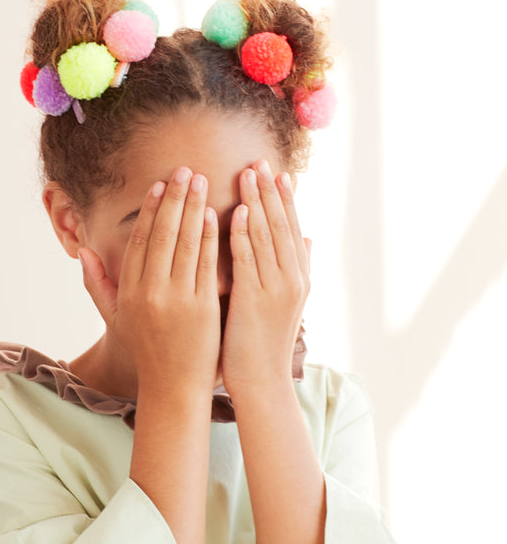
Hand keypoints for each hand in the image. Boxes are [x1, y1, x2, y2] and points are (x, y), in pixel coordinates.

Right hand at [79, 168, 220, 392]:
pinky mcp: (203, 308)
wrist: (174, 387)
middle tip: (184, 170)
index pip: (139, 241)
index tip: (158, 184)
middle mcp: (150, 293)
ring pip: (185, 244)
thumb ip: (97, 284)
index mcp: (129, 292)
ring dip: (193, 209)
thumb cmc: (146, 350)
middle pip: (161, 235)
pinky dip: (210, 237)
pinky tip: (215, 214)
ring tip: (200, 181)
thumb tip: (82, 250)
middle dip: (174, 198)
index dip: (149, 210)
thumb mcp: (115, 319)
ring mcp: (177, 300)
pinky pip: (206, 265)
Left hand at [221, 159, 309, 393]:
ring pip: (267, 236)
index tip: (278, 172)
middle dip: (270, 191)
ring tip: (247, 174)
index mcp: (300, 277)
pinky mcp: (255, 300)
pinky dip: (244, 234)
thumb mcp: (287, 302)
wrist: (262, 382)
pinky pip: (249, 260)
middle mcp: (293, 279)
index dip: (286, 200)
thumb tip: (307, 237)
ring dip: (256, 202)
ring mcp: (276, 289)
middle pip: (282, 225)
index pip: (293, 229)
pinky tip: (236, 211)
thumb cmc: (265, 343)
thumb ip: (296, 267)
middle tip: (259, 161)